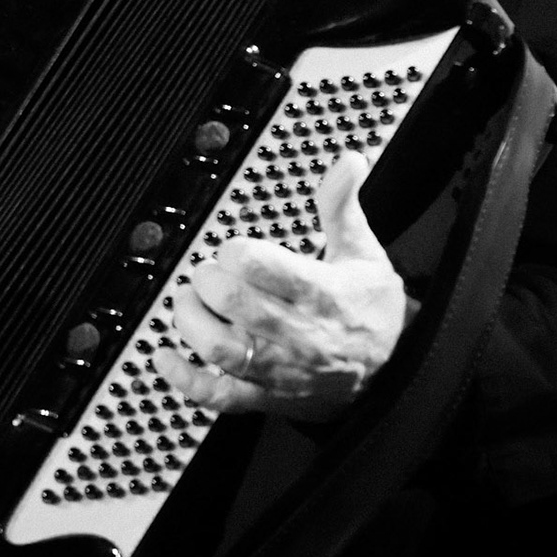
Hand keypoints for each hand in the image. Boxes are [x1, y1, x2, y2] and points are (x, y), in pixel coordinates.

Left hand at [152, 152, 416, 421]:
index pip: (267, 268)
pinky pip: (219, 395)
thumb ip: (342, 205)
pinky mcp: (266, 395)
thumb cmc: (369, 307)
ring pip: (222, 349)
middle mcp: (300, 334)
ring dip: (191, 321)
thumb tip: (349, 160)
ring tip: (188, 301)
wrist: (392, 372)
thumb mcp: (363, 251)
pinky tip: (164, 355)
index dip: (236, 252)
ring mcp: (280, 369)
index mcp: (322, 293)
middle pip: (237, 305)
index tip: (232, 248)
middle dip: (208, 281)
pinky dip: (184, 378)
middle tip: (206, 271)